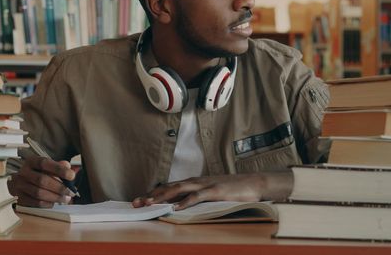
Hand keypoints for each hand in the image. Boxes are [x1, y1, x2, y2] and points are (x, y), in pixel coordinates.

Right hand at [8, 156, 76, 207]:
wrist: (19, 181)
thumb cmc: (37, 173)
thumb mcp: (47, 166)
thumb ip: (58, 165)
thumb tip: (67, 166)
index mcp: (31, 161)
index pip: (45, 163)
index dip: (59, 169)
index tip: (72, 175)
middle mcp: (23, 172)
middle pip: (42, 180)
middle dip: (59, 187)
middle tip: (70, 191)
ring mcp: (20, 185)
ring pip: (39, 193)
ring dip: (55, 197)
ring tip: (65, 199)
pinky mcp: (19, 197)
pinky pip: (35, 202)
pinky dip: (47, 203)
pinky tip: (54, 202)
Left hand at [132, 172, 292, 209]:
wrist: (254, 183)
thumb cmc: (232, 190)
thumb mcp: (210, 194)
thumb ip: (195, 198)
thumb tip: (179, 206)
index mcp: (194, 182)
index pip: (168, 187)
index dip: (152, 193)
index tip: (138, 200)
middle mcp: (196, 181)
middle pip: (169, 187)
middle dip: (151, 195)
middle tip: (136, 203)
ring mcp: (205, 184)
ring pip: (179, 190)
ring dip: (162, 197)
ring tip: (149, 203)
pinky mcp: (215, 190)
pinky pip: (197, 196)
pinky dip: (186, 202)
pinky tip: (176, 208)